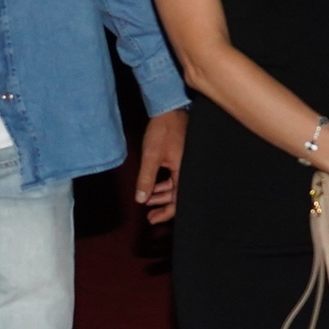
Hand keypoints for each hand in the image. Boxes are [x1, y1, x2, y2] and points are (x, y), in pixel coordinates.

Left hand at [134, 107, 186, 225]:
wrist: (170, 108)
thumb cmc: (163, 131)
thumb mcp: (152, 156)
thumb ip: (147, 179)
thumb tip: (141, 199)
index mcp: (184, 172)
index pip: (178, 200)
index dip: (166, 213)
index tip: (153, 219)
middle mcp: (188, 170)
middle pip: (177, 196)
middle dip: (163, 207)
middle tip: (150, 216)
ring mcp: (185, 164)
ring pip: (175, 187)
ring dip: (161, 195)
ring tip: (148, 201)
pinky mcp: (181, 158)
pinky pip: (174, 177)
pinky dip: (164, 184)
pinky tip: (153, 187)